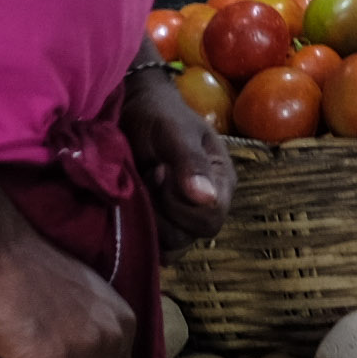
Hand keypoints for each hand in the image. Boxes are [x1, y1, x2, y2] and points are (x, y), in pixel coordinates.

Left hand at [121, 67, 232, 243]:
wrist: (135, 112)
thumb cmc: (159, 116)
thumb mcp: (175, 131)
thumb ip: (191, 162)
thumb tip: (206, 199)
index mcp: (221, 180)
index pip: (212, 216)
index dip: (182, 202)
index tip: (161, 169)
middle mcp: (208, 203)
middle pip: (193, 233)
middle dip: (165, 208)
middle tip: (151, 173)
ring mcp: (185, 216)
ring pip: (174, 243)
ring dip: (152, 216)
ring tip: (144, 183)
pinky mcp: (164, 223)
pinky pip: (158, 245)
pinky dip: (144, 229)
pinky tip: (136, 201)